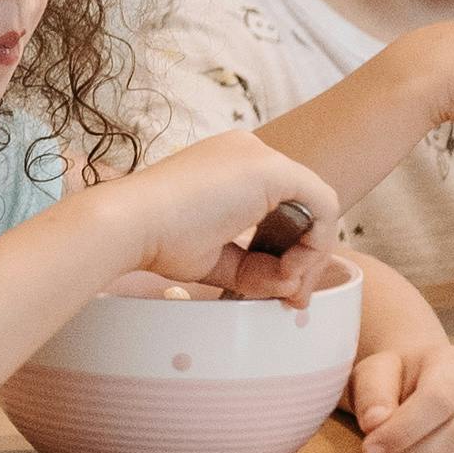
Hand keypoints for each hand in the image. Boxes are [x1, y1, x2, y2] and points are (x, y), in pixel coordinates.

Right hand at [98, 130, 349, 301]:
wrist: (130, 224)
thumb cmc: (158, 240)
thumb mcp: (217, 258)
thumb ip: (255, 269)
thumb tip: (289, 286)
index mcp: (229, 167)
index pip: (282, 208)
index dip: (291, 252)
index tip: (282, 291)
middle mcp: (249, 153)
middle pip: (303, 208)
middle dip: (306, 259)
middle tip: (292, 299)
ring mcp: (260, 156)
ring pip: (317, 208)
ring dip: (310, 256)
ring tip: (284, 288)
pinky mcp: (272, 168)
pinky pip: (323, 204)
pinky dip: (317, 242)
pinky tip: (291, 269)